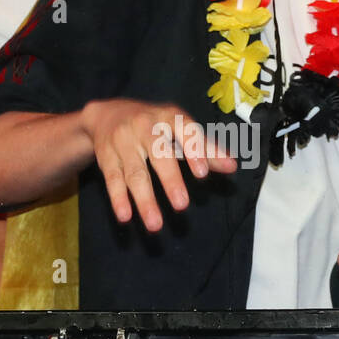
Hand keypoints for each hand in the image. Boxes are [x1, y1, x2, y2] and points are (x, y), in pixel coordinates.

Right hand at [79, 98, 238, 230]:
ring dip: (144, 199)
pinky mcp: (106, 156)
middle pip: (158, 153)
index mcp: (168, 117)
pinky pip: (112, 178)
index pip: (184, 129)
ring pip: (135, 172)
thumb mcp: (178, 128)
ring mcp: (122, 141)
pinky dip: (118, 198)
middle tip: (182, 205)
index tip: (202, 172)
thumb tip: (232, 167)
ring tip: (155, 225)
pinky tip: (125, 216)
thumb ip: (205, 148)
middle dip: (170, 179)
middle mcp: (144, 126)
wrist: (106, 114)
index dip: (193, 149)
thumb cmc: (153, 124)